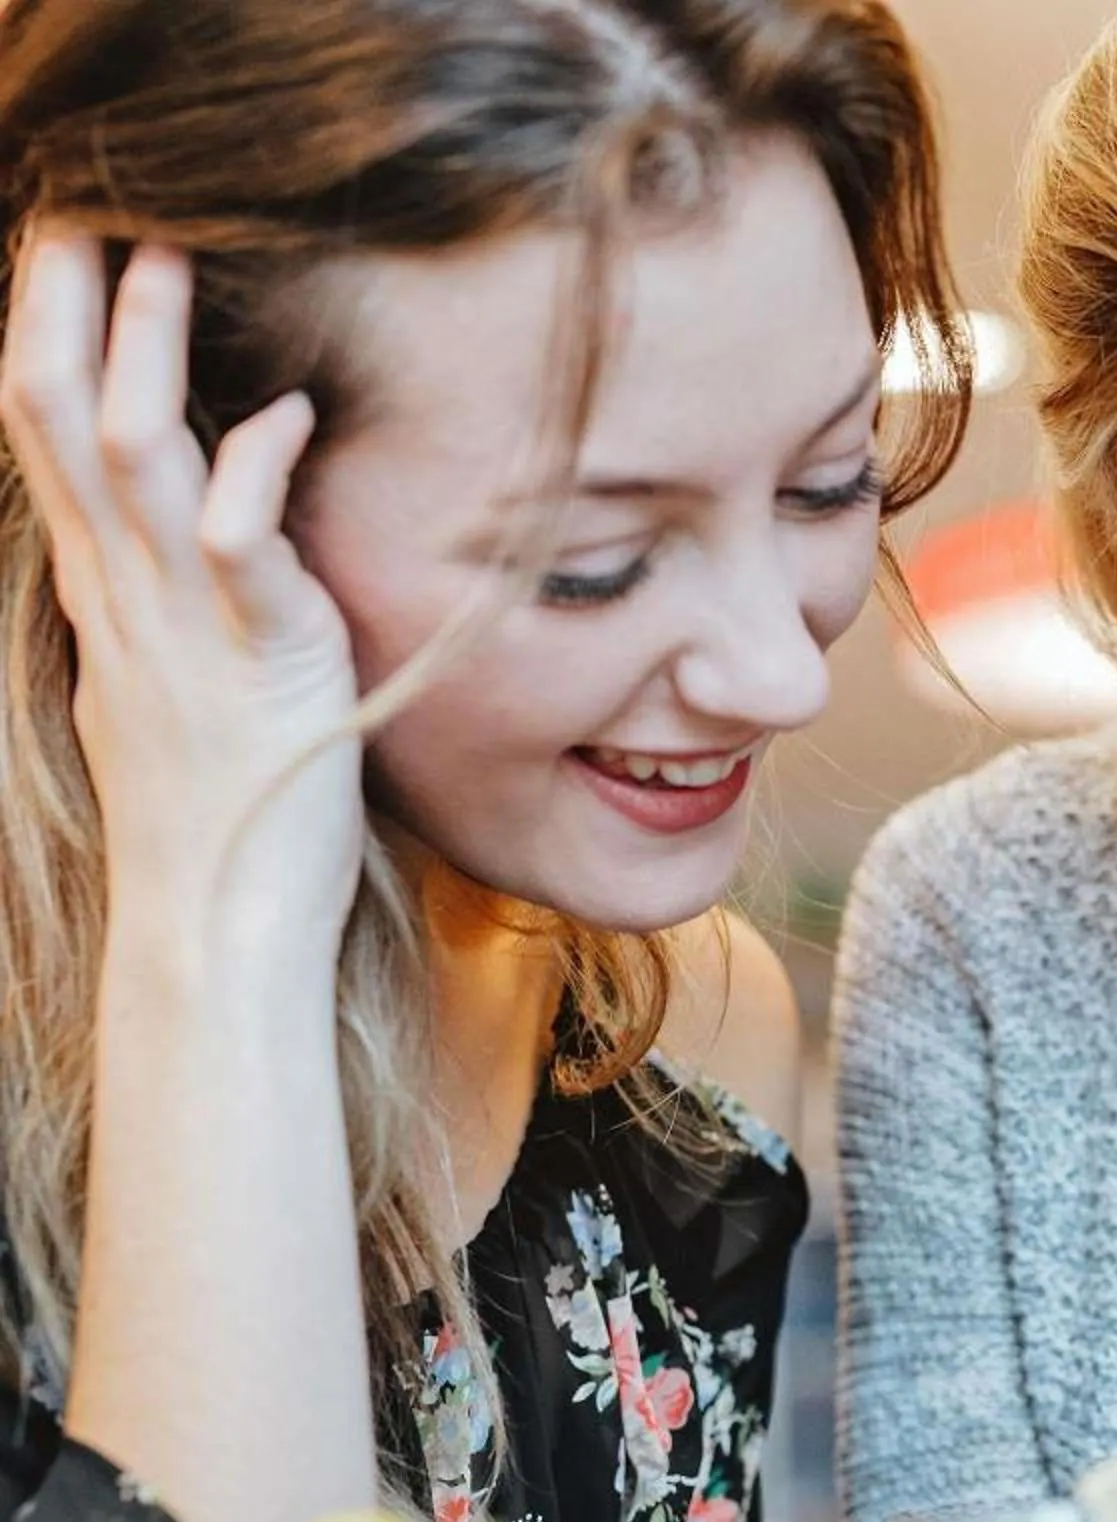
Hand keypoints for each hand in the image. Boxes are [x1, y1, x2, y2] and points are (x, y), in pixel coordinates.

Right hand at [1, 230, 364, 958]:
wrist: (217, 933)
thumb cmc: (215, 817)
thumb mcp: (167, 688)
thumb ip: (161, 607)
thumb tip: (171, 543)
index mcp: (102, 595)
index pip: (42, 434)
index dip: (41, 331)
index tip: (54, 240)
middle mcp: (124, 596)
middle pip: (55, 417)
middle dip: (61, 305)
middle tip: (78, 202)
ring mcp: (182, 625)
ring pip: (135, 457)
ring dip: (148, 351)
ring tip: (168, 254)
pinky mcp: (261, 664)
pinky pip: (239, 545)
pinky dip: (256, 469)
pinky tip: (284, 413)